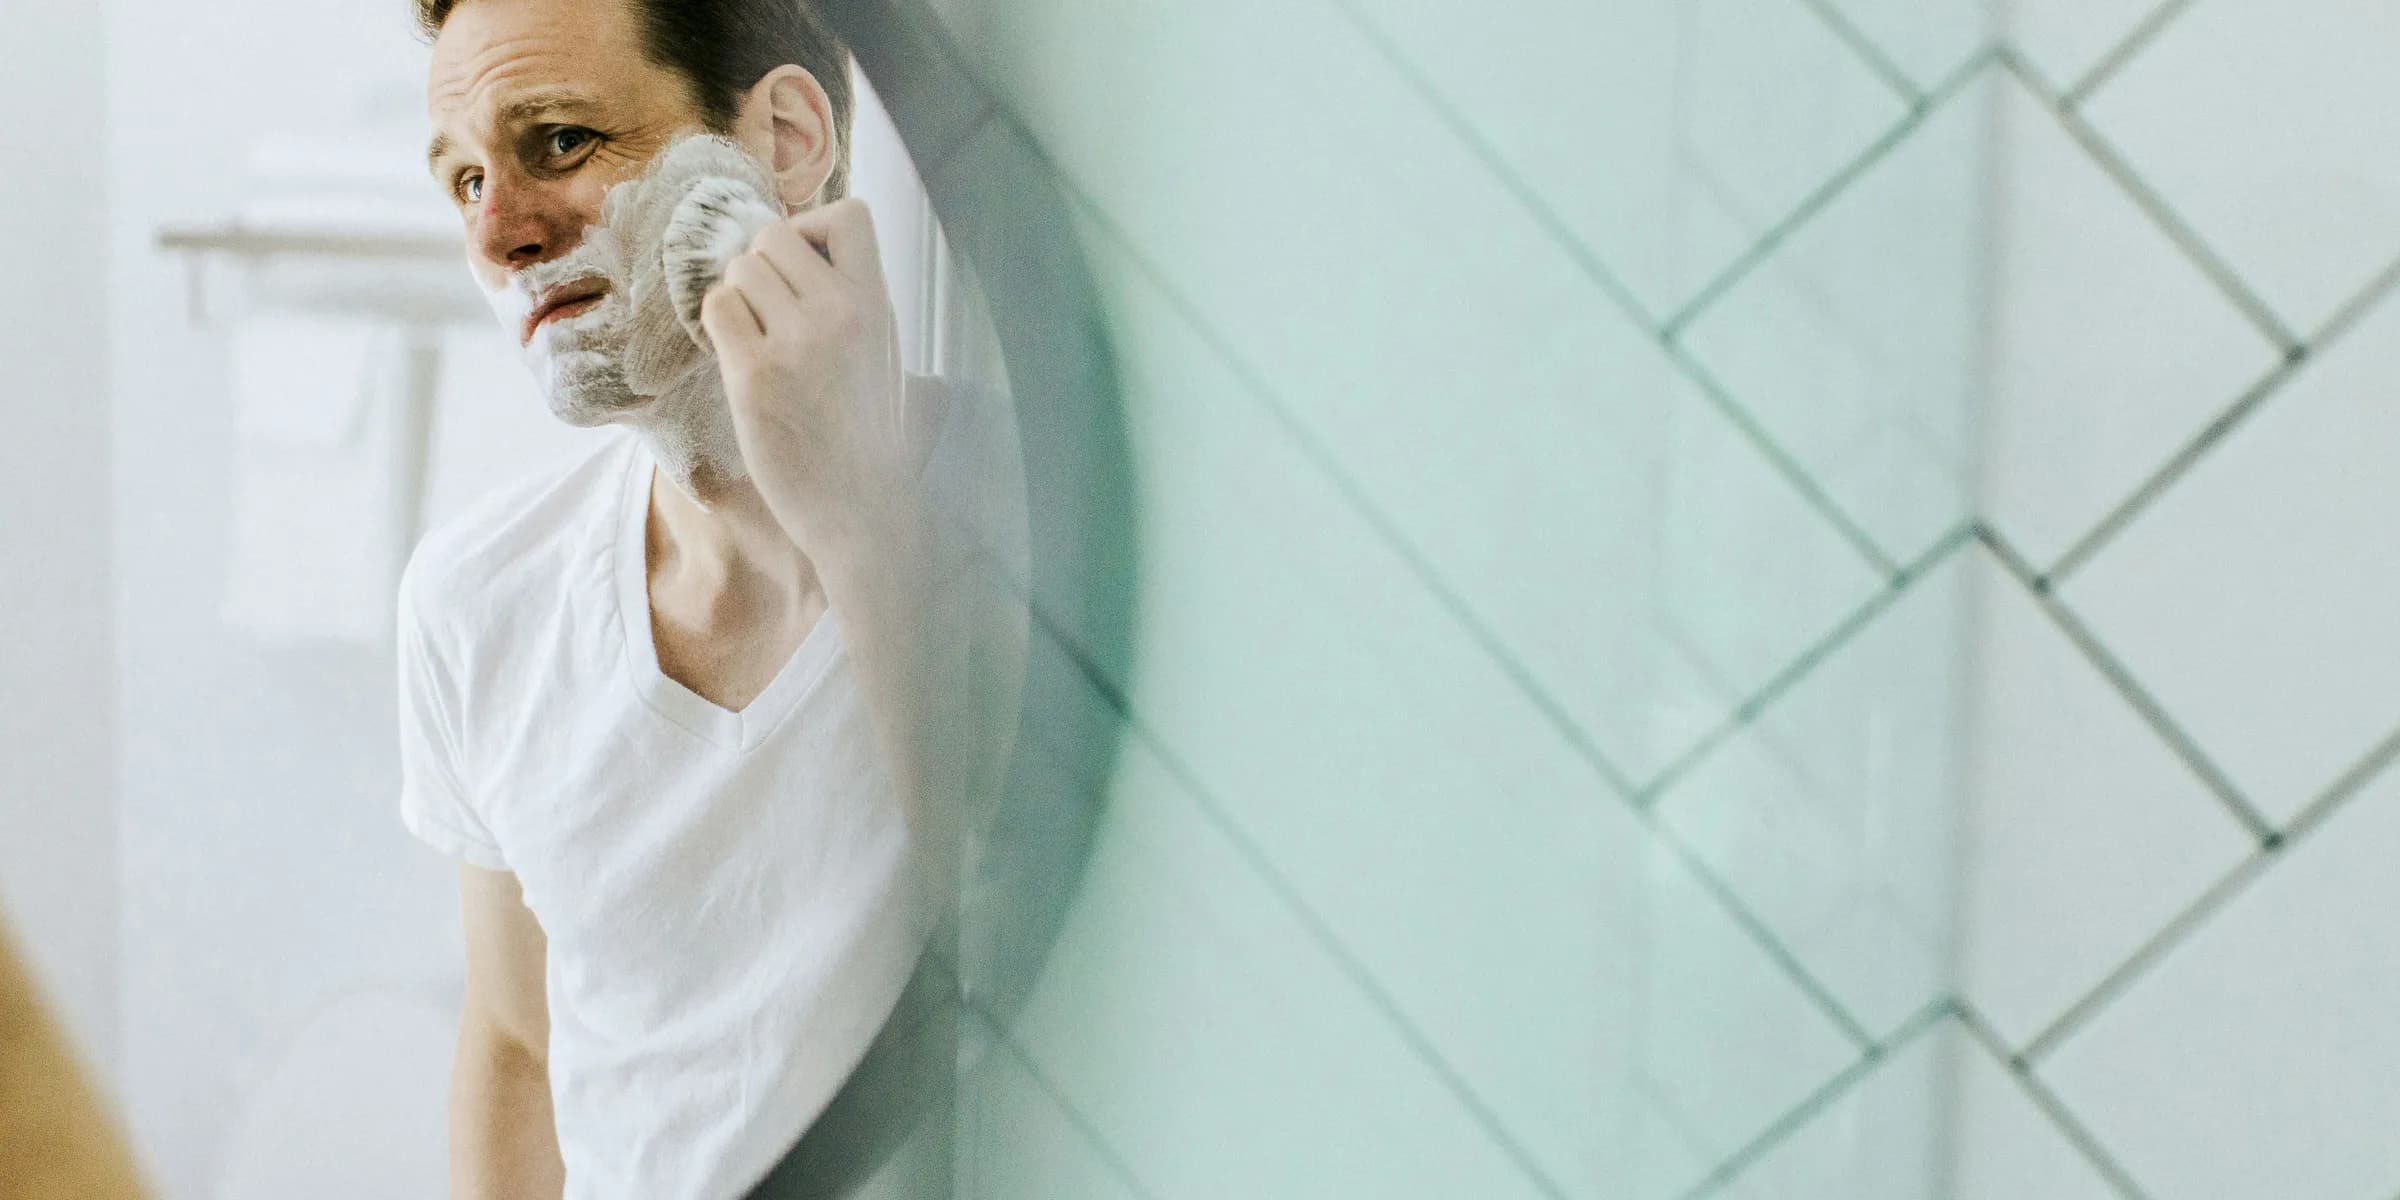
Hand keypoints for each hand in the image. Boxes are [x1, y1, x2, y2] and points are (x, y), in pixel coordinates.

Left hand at [698, 197, 916, 557]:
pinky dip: (720, 326)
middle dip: (762, 266)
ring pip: (740, 269)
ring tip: (759, 341)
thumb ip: (851, 300)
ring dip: (739, 298)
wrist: (860, 509)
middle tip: (770, 313)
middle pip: (775, 235)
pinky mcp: (754, 375)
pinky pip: (717, 308)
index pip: (850, 213)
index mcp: (878, 305)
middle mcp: (840, 312)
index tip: (807, 266)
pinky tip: (741, 359)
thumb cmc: (867, 434)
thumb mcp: (881, 351)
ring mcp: (796, 342)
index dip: (815, 227)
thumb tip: (798, 247)